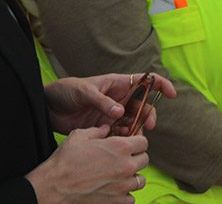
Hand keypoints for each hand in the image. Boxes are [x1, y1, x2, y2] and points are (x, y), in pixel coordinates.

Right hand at [26, 126, 148, 203]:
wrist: (54, 187)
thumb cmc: (65, 160)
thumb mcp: (80, 136)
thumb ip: (98, 130)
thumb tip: (107, 129)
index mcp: (120, 147)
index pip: (143, 142)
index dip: (136, 141)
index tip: (129, 144)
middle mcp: (126, 166)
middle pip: (144, 160)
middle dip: (136, 157)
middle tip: (123, 159)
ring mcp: (122, 186)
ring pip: (140, 180)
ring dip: (132, 176)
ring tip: (119, 175)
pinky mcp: (117, 201)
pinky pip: (131, 198)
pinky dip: (125, 194)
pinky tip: (114, 189)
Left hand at [46, 74, 176, 134]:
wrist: (49, 107)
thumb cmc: (66, 91)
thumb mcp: (84, 92)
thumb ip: (102, 102)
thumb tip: (120, 113)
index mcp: (117, 83)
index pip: (144, 81)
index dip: (160, 85)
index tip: (172, 94)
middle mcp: (118, 98)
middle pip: (142, 106)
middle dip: (148, 115)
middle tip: (146, 126)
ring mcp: (112, 113)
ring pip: (133, 122)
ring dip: (135, 129)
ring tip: (129, 136)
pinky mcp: (105, 127)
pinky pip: (120, 134)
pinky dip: (122, 138)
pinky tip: (117, 141)